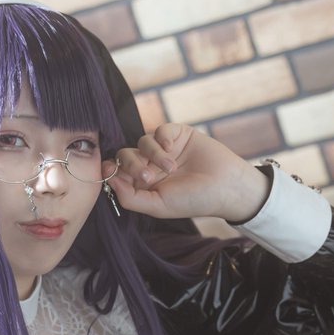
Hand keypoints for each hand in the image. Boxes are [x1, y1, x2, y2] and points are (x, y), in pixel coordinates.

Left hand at [104, 123, 270, 222]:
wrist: (226, 187)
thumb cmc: (194, 200)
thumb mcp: (159, 206)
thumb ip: (131, 198)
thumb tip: (109, 180)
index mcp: (145, 184)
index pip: (118, 172)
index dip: (110, 169)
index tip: (107, 170)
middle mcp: (151, 165)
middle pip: (126, 154)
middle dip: (131, 163)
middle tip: (147, 176)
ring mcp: (165, 149)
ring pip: (142, 141)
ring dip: (153, 154)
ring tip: (171, 167)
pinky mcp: (178, 134)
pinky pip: (159, 129)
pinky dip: (162, 137)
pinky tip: (171, 147)